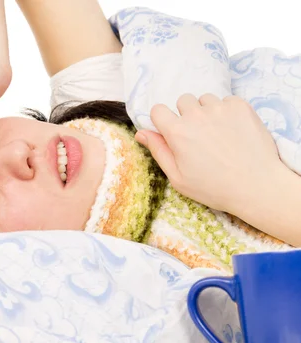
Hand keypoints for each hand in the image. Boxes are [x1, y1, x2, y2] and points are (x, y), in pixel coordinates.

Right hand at [135, 94, 280, 212]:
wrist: (255, 185)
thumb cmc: (213, 187)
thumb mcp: (178, 178)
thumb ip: (159, 151)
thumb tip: (141, 133)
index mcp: (177, 132)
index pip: (158, 110)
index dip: (163, 122)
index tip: (172, 134)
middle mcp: (197, 114)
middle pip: (182, 101)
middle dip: (187, 116)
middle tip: (199, 138)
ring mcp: (220, 107)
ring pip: (205, 99)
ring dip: (207, 113)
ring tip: (217, 136)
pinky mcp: (240, 105)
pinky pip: (226, 101)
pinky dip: (227, 113)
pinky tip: (233, 133)